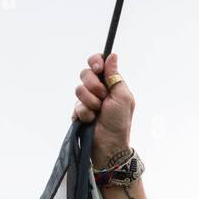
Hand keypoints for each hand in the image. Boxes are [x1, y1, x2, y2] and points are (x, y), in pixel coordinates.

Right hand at [72, 51, 133, 166]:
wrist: (109, 143)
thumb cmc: (119, 121)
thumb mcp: (122, 97)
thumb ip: (115, 76)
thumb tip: (112, 55)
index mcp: (110, 84)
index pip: (98, 63)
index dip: (95, 62)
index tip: (97, 68)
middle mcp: (98, 90)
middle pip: (85, 73)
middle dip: (94, 86)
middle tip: (103, 98)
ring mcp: (87, 100)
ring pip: (79, 89)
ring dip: (90, 102)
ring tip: (98, 112)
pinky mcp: (78, 111)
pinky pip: (76, 105)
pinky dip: (85, 113)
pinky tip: (92, 120)